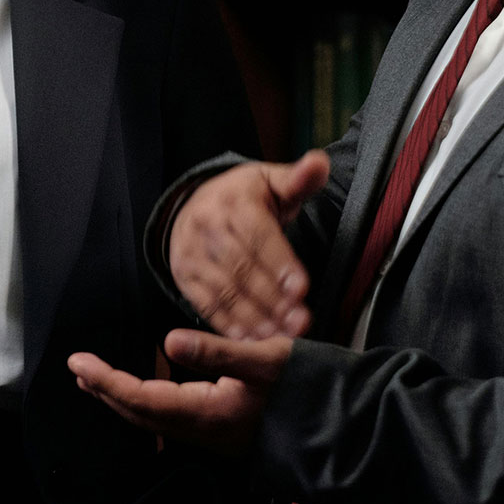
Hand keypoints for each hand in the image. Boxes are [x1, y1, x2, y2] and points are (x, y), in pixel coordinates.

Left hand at [67, 329, 292, 454]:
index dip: (106, 381)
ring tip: (101, 380)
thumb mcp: (263, 360)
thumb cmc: (308, 391)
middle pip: (141, 414)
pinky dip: (150, 403)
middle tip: (81, 371)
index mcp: (207, 413)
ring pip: (156, 419)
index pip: (140, 399)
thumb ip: (214, 351)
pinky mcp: (226, 431)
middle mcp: (206, 430)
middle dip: (107, 392)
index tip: (79, 363)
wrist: (346, 428)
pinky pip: (175, 419)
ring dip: (125, 399)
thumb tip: (169, 342)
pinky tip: (151, 390)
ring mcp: (215, 434)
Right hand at [168, 151, 325, 339]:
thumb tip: (319, 163)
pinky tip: (249, 340)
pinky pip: (205, 303)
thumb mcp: (272, 181)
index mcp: (233, 200)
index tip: (301, 288)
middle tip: (299, 322)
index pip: (258, 234)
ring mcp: (191, 252)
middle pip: (241, 267)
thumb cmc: (247, 197)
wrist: (195, 204)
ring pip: (224, 289)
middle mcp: (206, 225)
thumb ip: (299, 179)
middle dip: (271, 298)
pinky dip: (226, 325)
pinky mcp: (183, 275)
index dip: (280, 262)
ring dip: (252, 317)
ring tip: (279, 337)